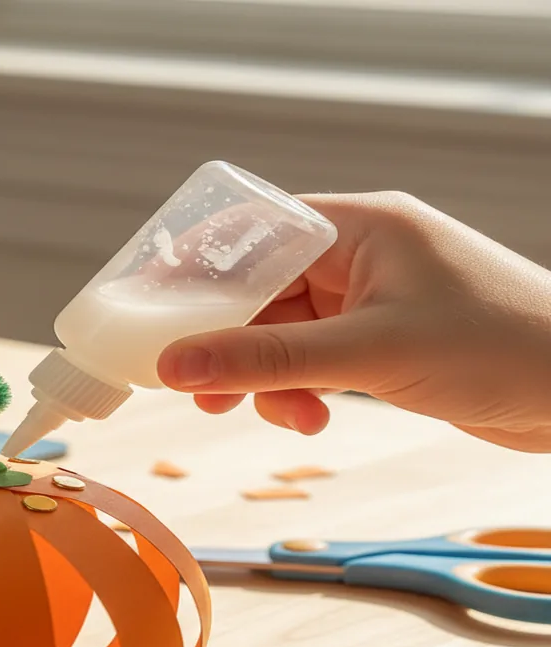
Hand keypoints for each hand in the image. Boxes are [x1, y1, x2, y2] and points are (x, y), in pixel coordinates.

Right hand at [156, 192, 550, 451]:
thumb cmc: (501, 347)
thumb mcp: (368, 353)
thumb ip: (266, 358)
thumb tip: (176, 365)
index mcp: (360, 225)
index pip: (252, 232)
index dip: (195, 269)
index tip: (149, 309)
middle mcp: (360, 254)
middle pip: (258, 291)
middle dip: (228, 343)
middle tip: (195, 387)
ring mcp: (369, 299)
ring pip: (280, 333)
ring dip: (265, 377)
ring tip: (282, 415)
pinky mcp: (379, 340)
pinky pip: (309, 359)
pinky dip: (296, 389)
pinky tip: (311, 417)